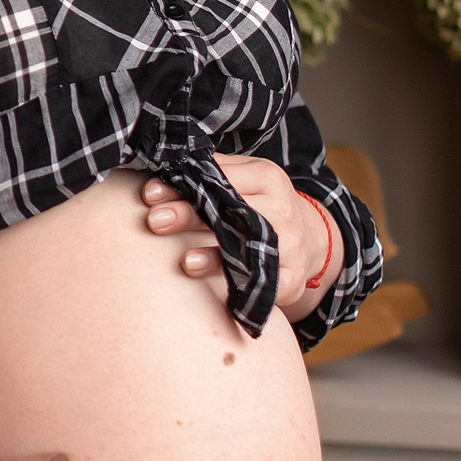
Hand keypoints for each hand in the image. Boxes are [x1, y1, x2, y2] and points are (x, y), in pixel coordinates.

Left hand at [139, 155, 331, 313]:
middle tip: (154, 220)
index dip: (184, 185)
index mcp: (267, 177)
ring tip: (185, 261)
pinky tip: (223, 293)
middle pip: (231, 211)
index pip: (221, 178)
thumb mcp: (247, 177)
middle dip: (189, 215)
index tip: (150, 193)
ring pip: (249, 249)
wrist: (311, 239)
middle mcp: (282, 209)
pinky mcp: (292, 277)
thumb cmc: (263, 204)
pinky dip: (245, 289)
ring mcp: (290, 245)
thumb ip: (214, 171)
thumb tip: (167, 167)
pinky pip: (269, 285)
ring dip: (215, 257)